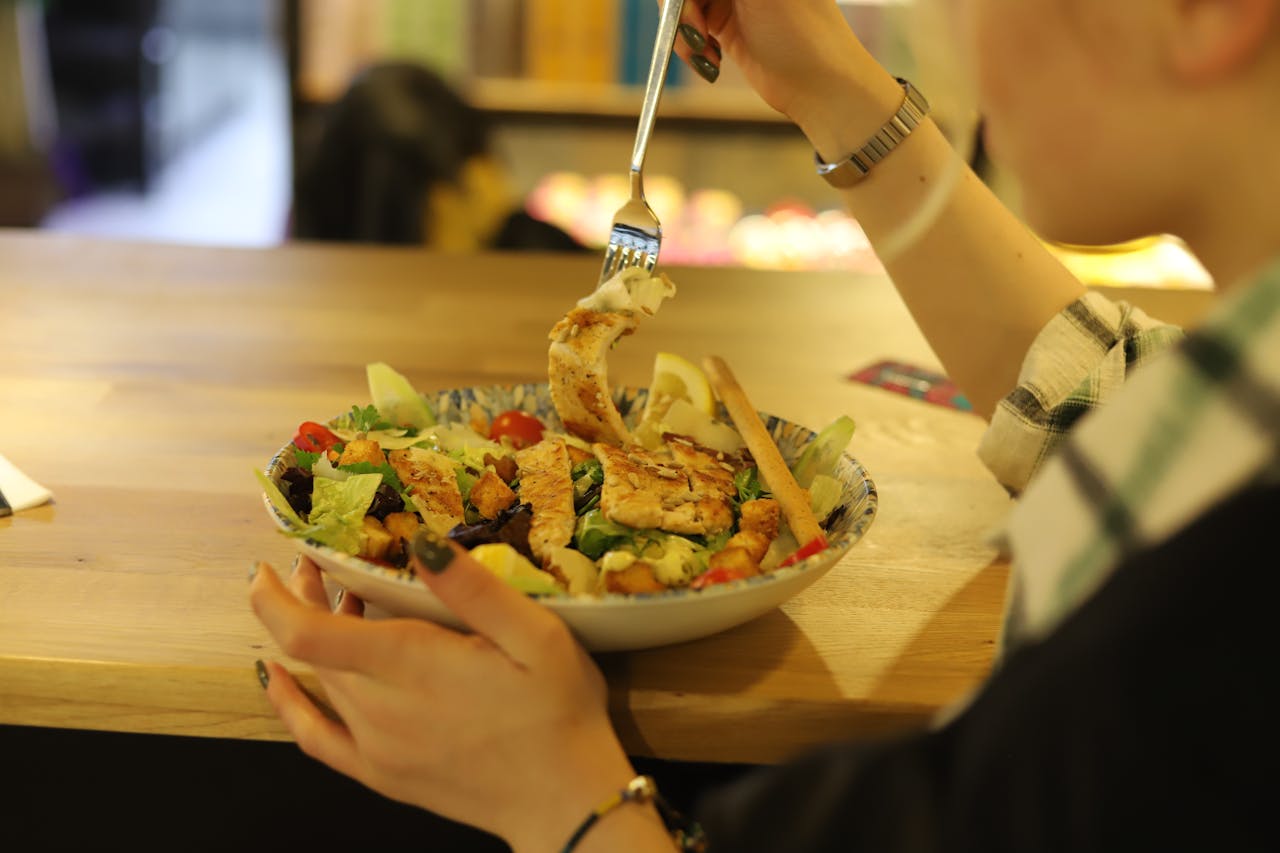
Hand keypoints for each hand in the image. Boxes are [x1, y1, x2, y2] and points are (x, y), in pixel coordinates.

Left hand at [249, 536, 658, 851]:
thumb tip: (419, 543)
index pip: (308, 633)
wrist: (565, 800)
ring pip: (321, 682)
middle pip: (311, 649)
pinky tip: (279, 681)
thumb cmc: (557, 711)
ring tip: (341, 603)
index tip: (270, 565)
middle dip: (306, 600)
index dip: (275, 597)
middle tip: (326, 567)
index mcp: (411, 666)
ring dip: (316, 639)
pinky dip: (290, 706)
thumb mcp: (536, 635)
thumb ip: (473, 589)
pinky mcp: (381, 775)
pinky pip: (316, 739)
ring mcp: (375, 748)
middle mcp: (379, 708)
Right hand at [672, 0, 891, 134]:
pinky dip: (692, 46)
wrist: (820, 86)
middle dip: (682, 10)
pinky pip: (693, 28)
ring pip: (686, 6)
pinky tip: (709, 61)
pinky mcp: (729, 27)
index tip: (681, 8)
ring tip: (702, 55)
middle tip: (693, 34)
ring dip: (684, 32)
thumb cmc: (803, 33)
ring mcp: (736, 0)